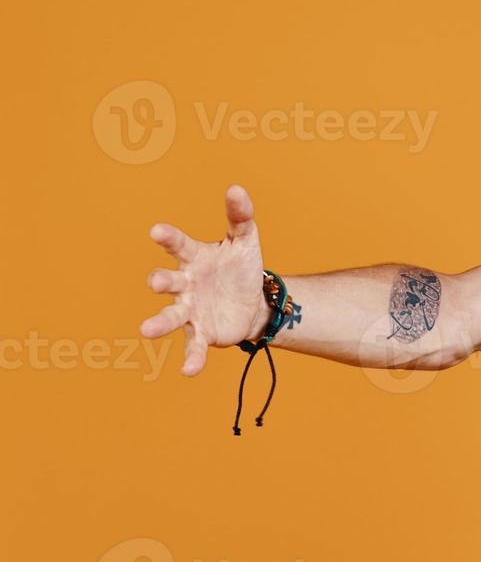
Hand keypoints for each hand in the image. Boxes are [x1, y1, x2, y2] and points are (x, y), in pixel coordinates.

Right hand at [140, 185, 268, 375]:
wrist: (253, 302)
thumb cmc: (240, 267)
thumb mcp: (245, 241)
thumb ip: (240, 217)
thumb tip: (237, 189)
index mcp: (195, 257)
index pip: (179, 245)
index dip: (168, 238)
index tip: (157, 232)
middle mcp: (186, 283)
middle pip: (168, 281)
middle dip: (161, 281)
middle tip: (155, 282)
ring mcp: (190, 309)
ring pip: (171, 316)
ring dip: (159, 323)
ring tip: (145, 330)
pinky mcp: (202, 332)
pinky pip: (194, 346)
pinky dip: (192, 358)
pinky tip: (188, 371)